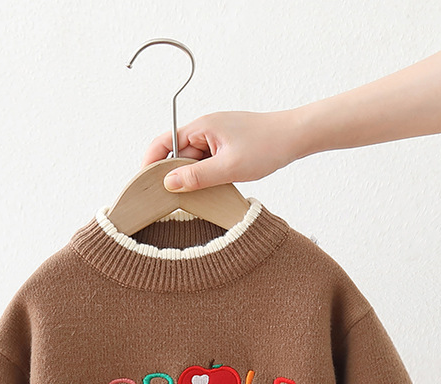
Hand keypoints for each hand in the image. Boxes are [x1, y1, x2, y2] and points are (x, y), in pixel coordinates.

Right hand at [140, 110, 306, 191]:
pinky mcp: (226, 146)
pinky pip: (207, 162)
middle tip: (172, 200)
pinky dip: (206, 176)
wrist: (297, 136)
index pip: (163, 143)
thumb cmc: (267, 146)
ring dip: (194, 178)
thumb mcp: (229, 168)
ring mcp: (216, 138)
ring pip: (193, 161)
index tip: (144, 185)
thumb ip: (197, 177)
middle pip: (176, 155)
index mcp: (201, 127)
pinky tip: (215, 188)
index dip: (150, 163)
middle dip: (174, 175)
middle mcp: (205, 129)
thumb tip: (168, 184)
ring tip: (201, 194)